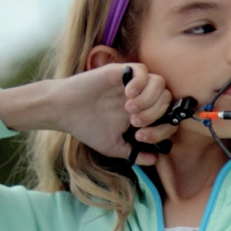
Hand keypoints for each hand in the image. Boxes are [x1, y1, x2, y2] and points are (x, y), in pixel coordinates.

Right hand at [57, 63, 174, 164]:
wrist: (62, 110)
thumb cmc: (88, 127)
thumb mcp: (114, 146)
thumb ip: (134, 153)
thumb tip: (156, 160)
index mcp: (144, 113)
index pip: (169, 116)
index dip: (163, 129)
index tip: (142, 137)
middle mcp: (142, 96)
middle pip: (167, 98)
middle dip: (155, 114)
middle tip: (134, 122)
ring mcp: (132, 83)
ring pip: (159, 82)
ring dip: (150, 99)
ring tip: (129, 109)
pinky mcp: (120, 72)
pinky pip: (142, 70)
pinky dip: (140, 83)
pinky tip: (127, 95)